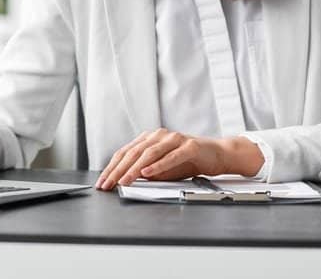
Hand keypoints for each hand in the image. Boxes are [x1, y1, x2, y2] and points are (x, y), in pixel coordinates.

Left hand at [95, 128, 231, 189]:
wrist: (217, 155)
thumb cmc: (188, 162)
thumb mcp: (162, 169)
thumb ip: (146, 172)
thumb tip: (126, 180)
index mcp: (149, 138)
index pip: (125, 152)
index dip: (112, 167)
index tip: (102, 182)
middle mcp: (159, 135)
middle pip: (133, 152)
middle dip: (118, 170)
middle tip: (108, 184)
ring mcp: (174, 139)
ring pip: (149, 153)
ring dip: (134, 169)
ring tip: (123, 181)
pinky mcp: (189, 146)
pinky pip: (171, 156)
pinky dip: (158, 165)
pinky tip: (148, 173)